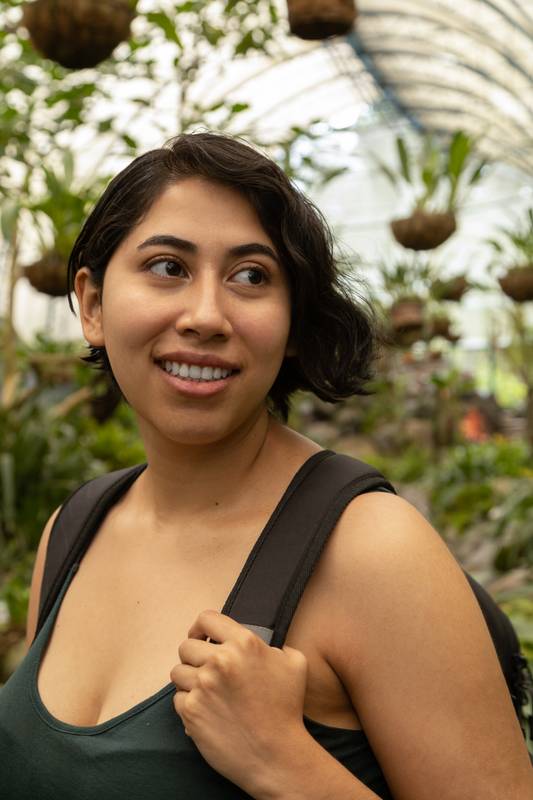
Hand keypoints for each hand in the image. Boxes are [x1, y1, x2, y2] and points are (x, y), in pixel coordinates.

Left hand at [170, 609, 309, 794]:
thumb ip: (274, 646)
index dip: (201, 628)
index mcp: (244, 643)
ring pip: (178, 672)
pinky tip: (206, 711)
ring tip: (206, 692)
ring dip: (189, 681)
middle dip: (194, 657)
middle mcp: (220, 660)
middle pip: (186, 646)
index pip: (206, 619)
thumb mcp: (294, 663)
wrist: (277, 755)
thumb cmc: (287, 709)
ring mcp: (203, 685)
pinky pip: (177, 698)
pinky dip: (189, 704)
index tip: (203, 638)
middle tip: (206, 671)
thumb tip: (261, 645)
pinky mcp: (191, 710)